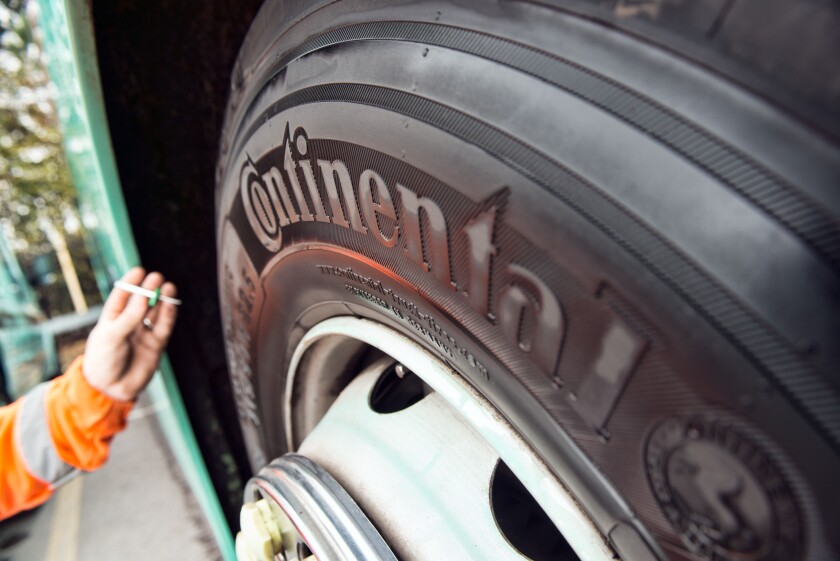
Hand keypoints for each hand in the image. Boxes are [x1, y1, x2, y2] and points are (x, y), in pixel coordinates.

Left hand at [82, 268, 178, 400]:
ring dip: (162, 300)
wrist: (111, 389)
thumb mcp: (111, 337)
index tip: (139, 270)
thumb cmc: (102, 361)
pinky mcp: (156, 344)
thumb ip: (128, 318)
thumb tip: (143, 298)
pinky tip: (171, 304)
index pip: (122, 296)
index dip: (131, 283)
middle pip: (142, 302)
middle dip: (150, 289)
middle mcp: (129, 323)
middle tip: (157, 277)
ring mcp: (143, 333)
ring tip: (168, 286)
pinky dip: (169, 315)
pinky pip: (164, 326)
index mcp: (112, 318)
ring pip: (155, 312)